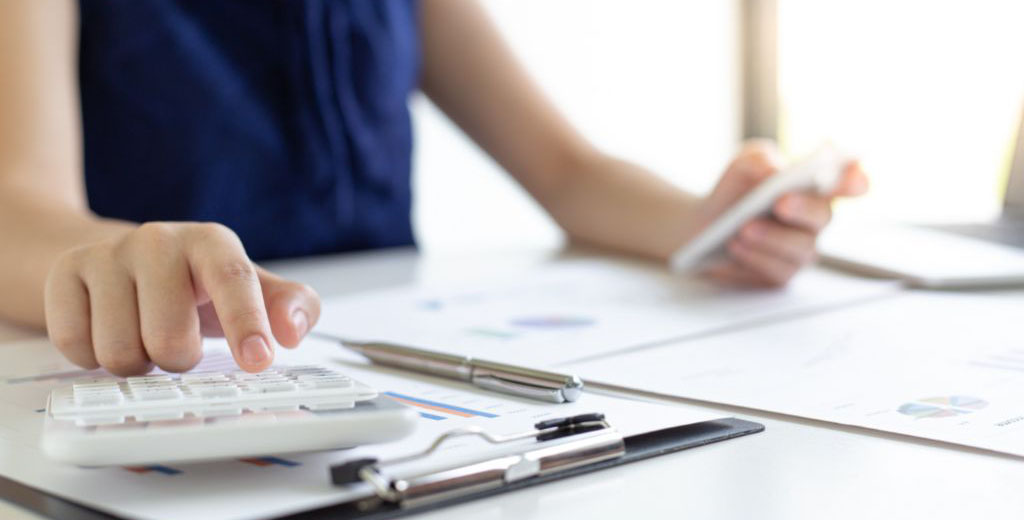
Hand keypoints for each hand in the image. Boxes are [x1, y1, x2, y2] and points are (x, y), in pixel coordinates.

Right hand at [44, 222, 320, 374]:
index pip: (233, 281)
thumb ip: (291, 307)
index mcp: (212, 243)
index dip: (247, 323)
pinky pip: (75, 345)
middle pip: (169, 337)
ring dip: (137, 364)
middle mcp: (159, 240)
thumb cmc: (197, 283)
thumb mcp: (252, 290)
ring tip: (145, 338)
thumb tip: (292, 330)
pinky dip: (93, 358)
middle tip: (180, 345)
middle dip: (178, 360)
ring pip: (119, 350)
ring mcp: (107, 254)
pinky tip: (109, 333)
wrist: (123, 259)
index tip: (258, 360)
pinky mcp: (64, 273)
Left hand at [696, 140, 868, 286]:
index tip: (853, 175)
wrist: (705, 223)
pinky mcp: (783, 272)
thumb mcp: (743, 165)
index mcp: (816, 186)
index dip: (856, 181)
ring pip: (802, 247)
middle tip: (780, 203)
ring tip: (744, 228)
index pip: (849, 183)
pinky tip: (736, 245)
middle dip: (804, 208)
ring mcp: (802, 247)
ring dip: (773, 237)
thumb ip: (759, 160)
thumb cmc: (735, 191)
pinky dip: (756, 256)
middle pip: (824, 216)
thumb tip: (775, 170)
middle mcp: (815, 218)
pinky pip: (779, 269)